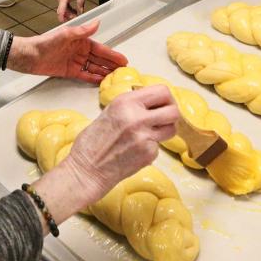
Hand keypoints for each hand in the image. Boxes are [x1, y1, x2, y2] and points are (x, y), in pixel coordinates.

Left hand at [8, 20, 126, 83]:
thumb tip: (97, 23)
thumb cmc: (44, 43)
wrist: (28, 56)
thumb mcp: (64, 35)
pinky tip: (101, 81)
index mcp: (81, 41)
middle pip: (100, 59)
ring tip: (115, 78)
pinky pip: (84, 75)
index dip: (112, 55)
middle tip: (124, 72)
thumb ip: (82, 31)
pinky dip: (93, 78)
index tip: (123, 60)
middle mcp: (80, 51)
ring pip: (93, 68)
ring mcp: (75, 62)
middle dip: (112, 65)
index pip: (101, 49)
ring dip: (104, 72)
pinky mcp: (69, 72)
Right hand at [56, 0, 86, 22]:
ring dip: (68, 12)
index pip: (61, 10)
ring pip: (62, 7)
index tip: (65, 23)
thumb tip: (81, 11)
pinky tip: (74, 9)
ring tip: (76, 14)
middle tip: (76, 19)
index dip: (62, 18)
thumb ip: (80, 2)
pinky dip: (68, 8)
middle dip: (68, 16)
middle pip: (61, 10)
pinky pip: (63, 4)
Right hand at [59, 86, 179, 205]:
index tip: (163, 104)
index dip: (167, 98)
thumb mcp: (110, 112)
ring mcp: (144, 137)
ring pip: (172, 129)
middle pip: (174, 110)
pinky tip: (136, 151)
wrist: (86, 170)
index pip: (162, 91)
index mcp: (126, 102)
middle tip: (164, 119)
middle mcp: (137, 117)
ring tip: (150, 134)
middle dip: (172, 114)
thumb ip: (132, 105)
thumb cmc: (92, 142)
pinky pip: (159, 146)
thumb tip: (153, 102)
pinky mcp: (148, 154)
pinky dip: (150, 148)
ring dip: (165, 131)